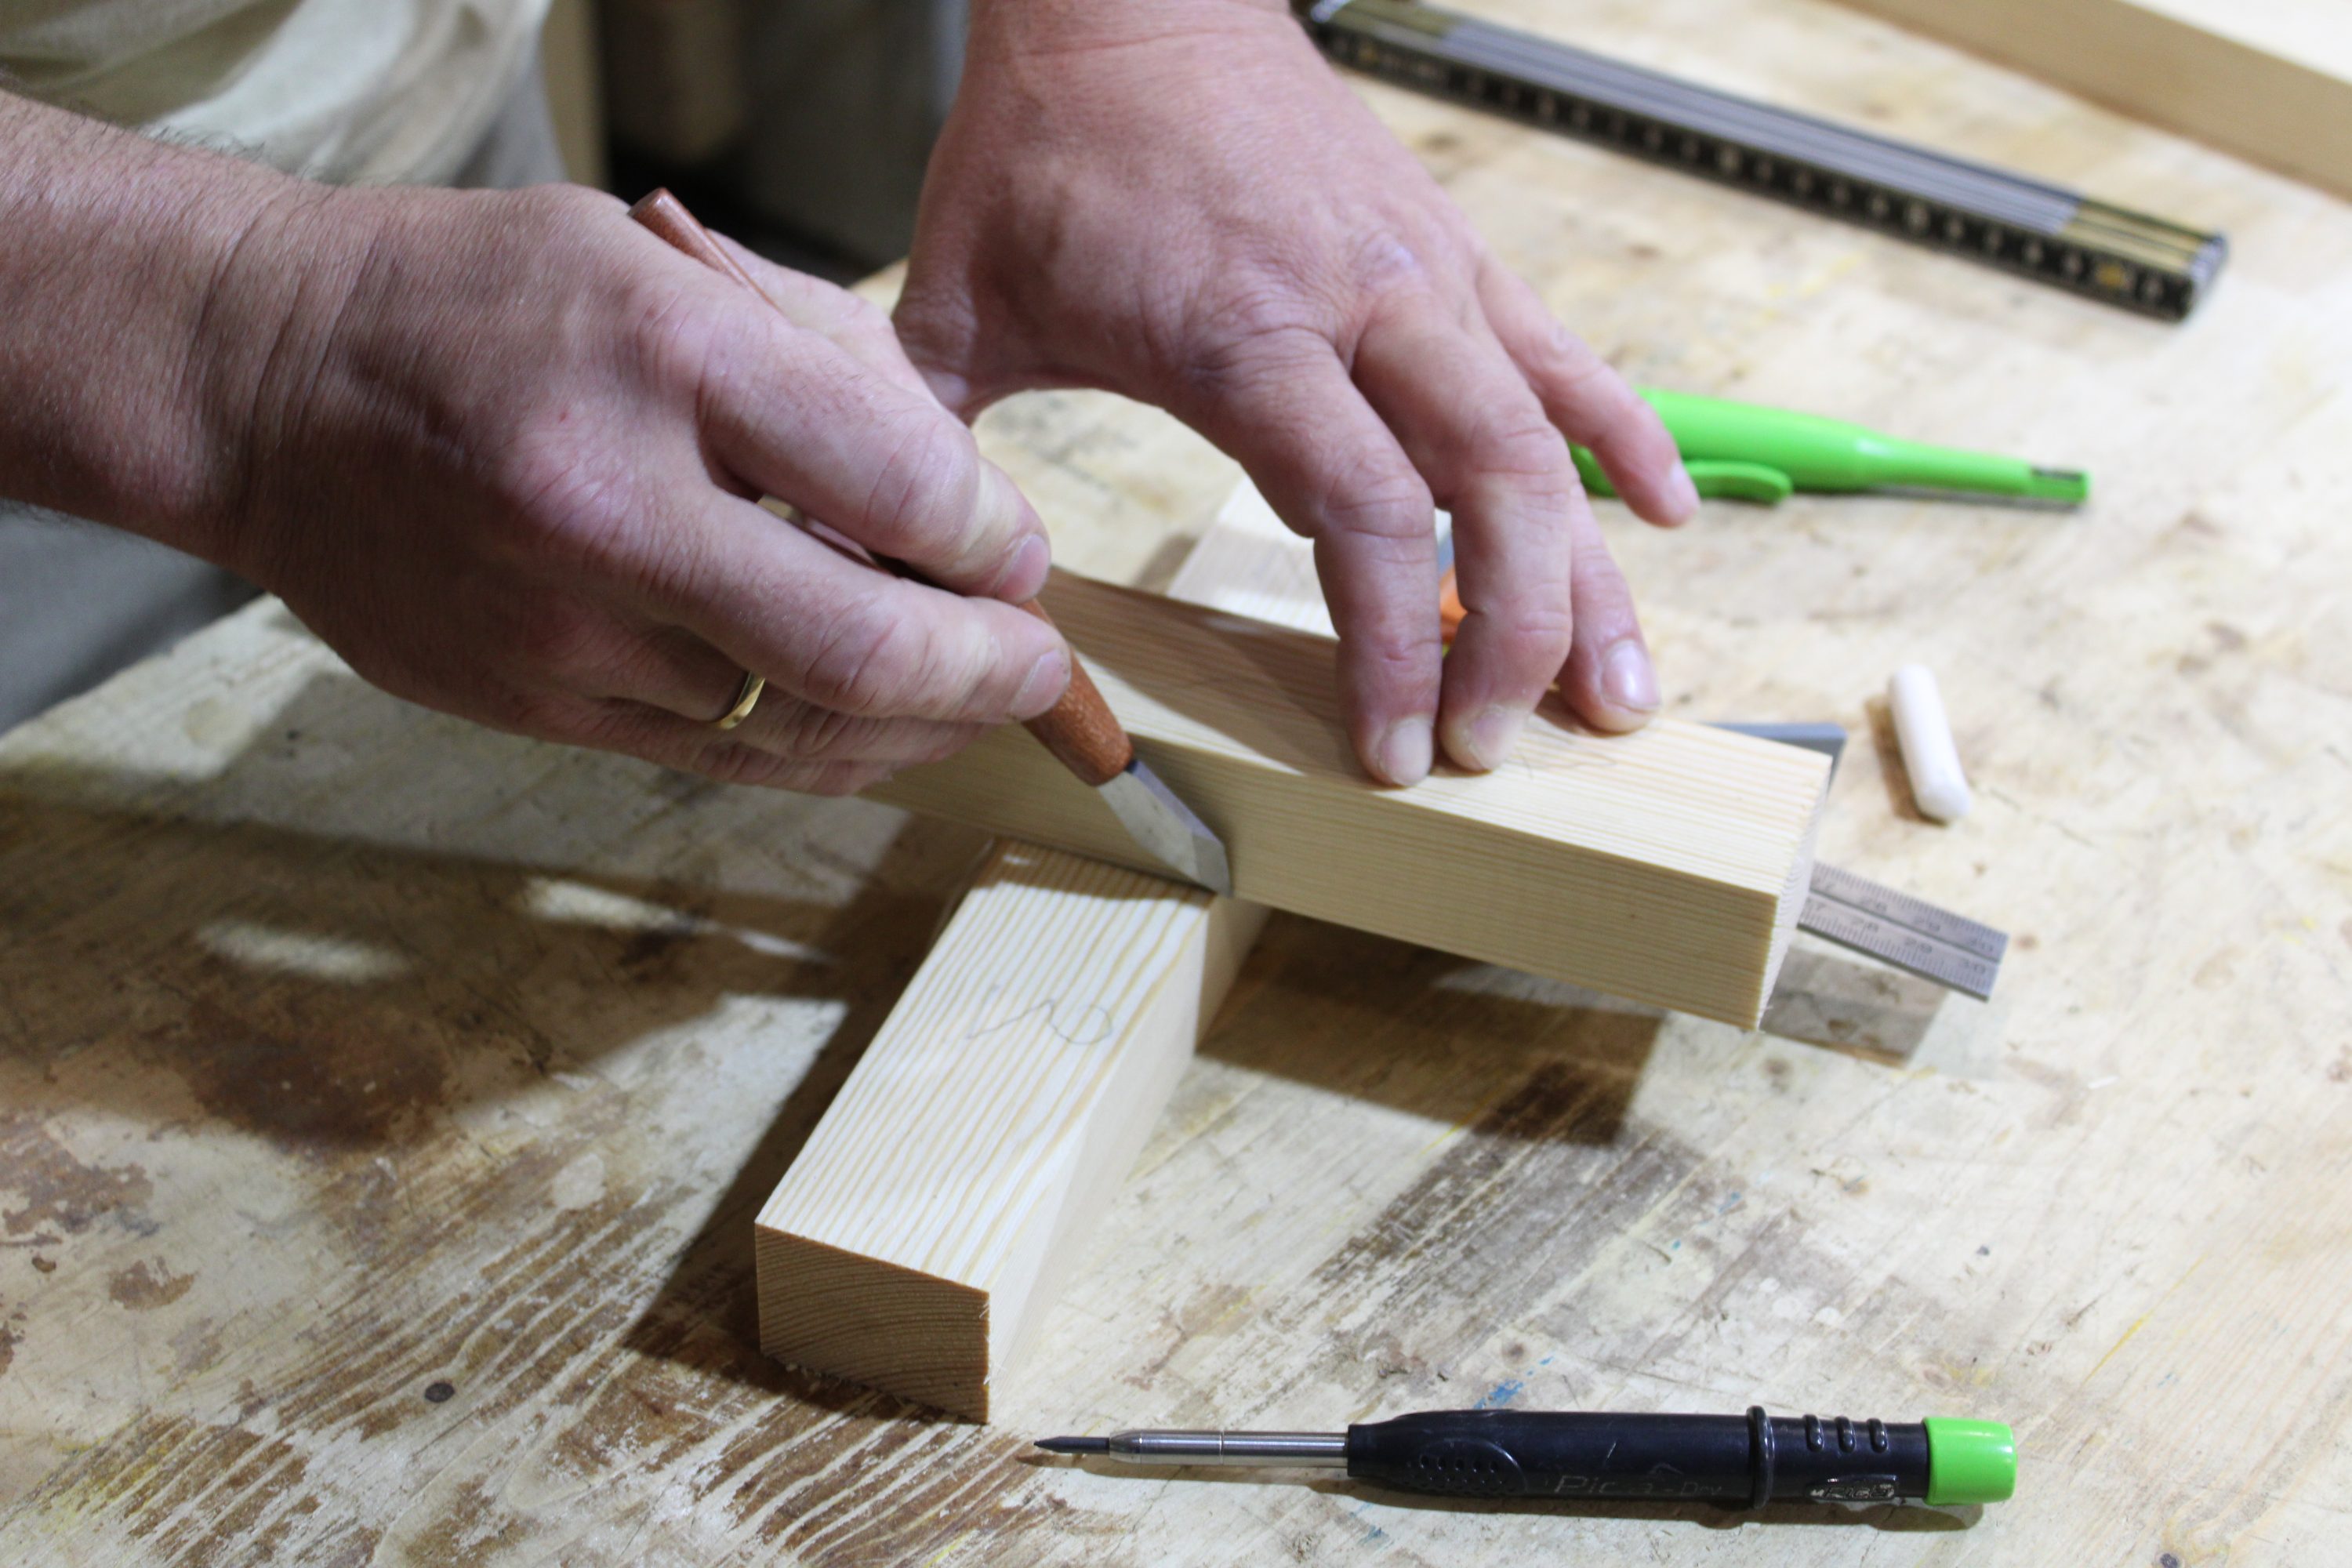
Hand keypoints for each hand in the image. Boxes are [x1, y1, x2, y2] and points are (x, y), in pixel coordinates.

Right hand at [196, 181, 1069, 792]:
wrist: (261, 383)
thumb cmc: (476, 302)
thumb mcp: (660, 264)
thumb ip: (819, 373)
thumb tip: (961, 507)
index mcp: (663, 360)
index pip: (902, 486)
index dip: (998, 537)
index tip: (1016, 546)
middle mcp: (612, 509)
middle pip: (864, 650)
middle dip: (991, 672)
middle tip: (1041, 662)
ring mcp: (564, 629)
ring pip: (802, 731)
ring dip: (923, 728)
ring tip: (979, 698)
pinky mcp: (532, 705)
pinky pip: (722, 759)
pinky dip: (828, 754)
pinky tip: (882, 731)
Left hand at [896, 0, 1697, 784]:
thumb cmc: (1048, 148)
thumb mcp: (960, 309)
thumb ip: (934, 457)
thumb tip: (915, 588)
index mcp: (1243, 334)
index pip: (1362, 514)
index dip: (1394, 646)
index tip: (1393, 749)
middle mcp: (1361, 305)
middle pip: (1489, 486)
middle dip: (1510, 636)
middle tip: (1495, 748)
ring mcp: (1427, 275)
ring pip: (1548, 434)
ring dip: (1593, 572)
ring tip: (1622, 688)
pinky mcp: (1456, 250)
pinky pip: (1566, 354)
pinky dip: (1625, 437)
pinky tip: (1666, 515)